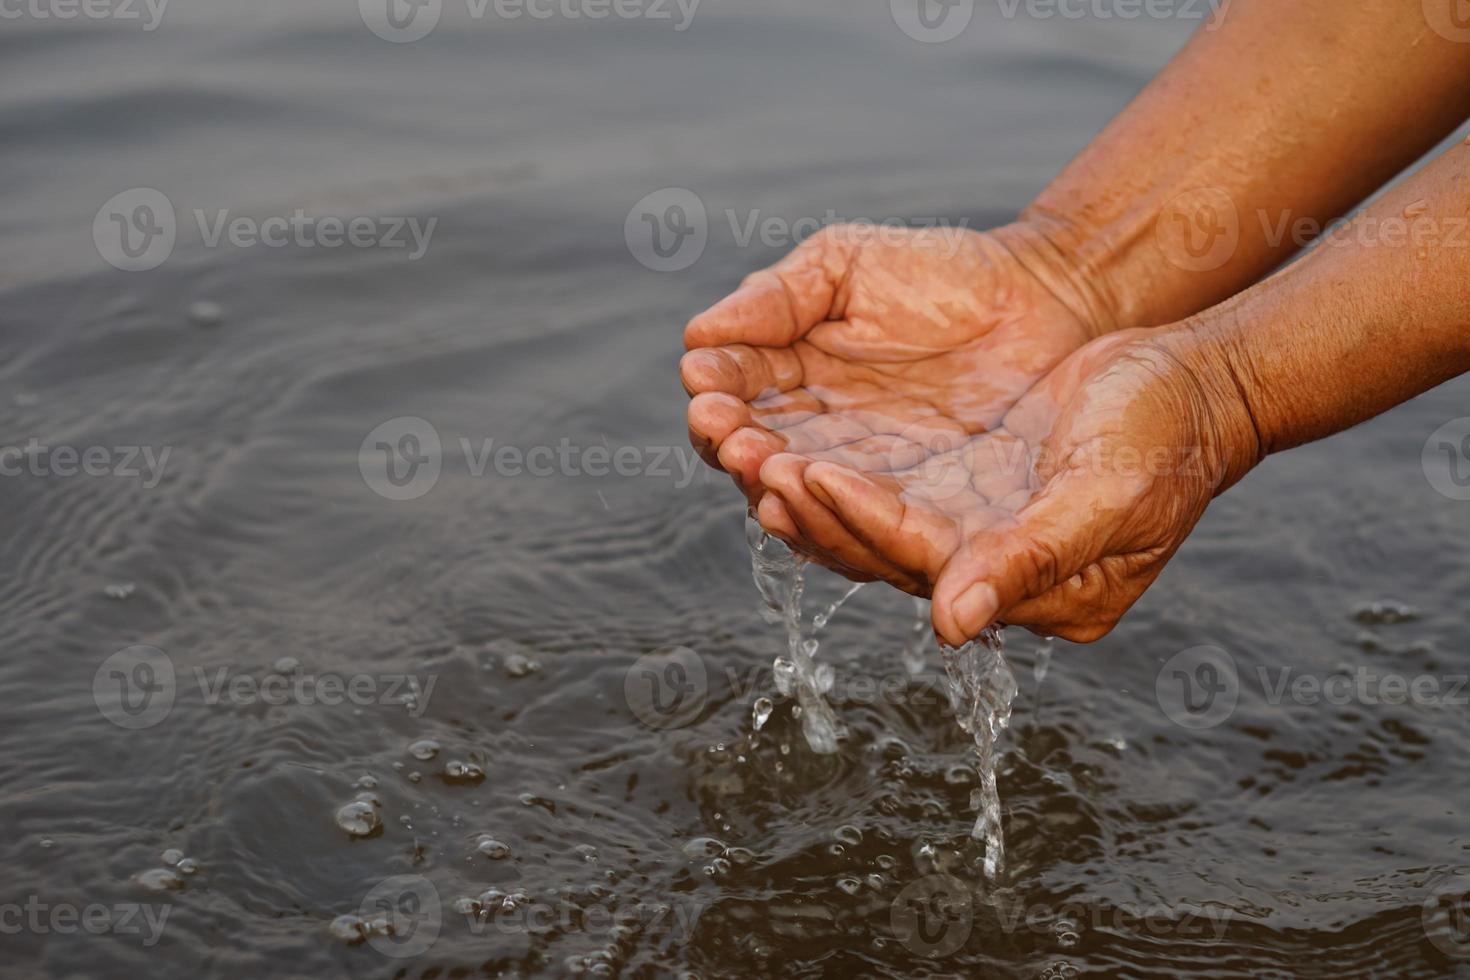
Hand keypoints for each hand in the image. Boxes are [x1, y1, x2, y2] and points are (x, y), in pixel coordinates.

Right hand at [680, 221, 1108, 589]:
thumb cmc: (943, 273)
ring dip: (778, 488)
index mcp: (789, 377)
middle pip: (758, 458)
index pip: (733, 398)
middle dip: (738, 449)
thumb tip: (697, 335)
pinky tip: (817, 499)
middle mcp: (816, 436)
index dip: (715, 399)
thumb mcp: (846, 264)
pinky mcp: (917, 511)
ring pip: (804, 498)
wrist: (1047, 299)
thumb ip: (776, 297)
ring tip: (766, 466)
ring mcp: (864, 477)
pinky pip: (869, 525)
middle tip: (732, 437)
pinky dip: (838, 518)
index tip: (706, 391)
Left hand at [780, 328, 1259, 642]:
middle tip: (744, 455)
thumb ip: (1033, 558)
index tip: (805, 472)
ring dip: (803, 491)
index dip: (864, 520)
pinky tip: (782, 446)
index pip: (927, 561)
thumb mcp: (1110, 493)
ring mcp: (975, 538)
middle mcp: (994, 576)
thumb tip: (953, 625)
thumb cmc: (1166, 434)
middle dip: (809, 508)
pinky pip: (879, 495)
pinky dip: (829, 473)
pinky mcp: (960, 499)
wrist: (1189, 383)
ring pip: (867, 526)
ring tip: (740, 446)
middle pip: (880, 553)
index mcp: (1039, 590)